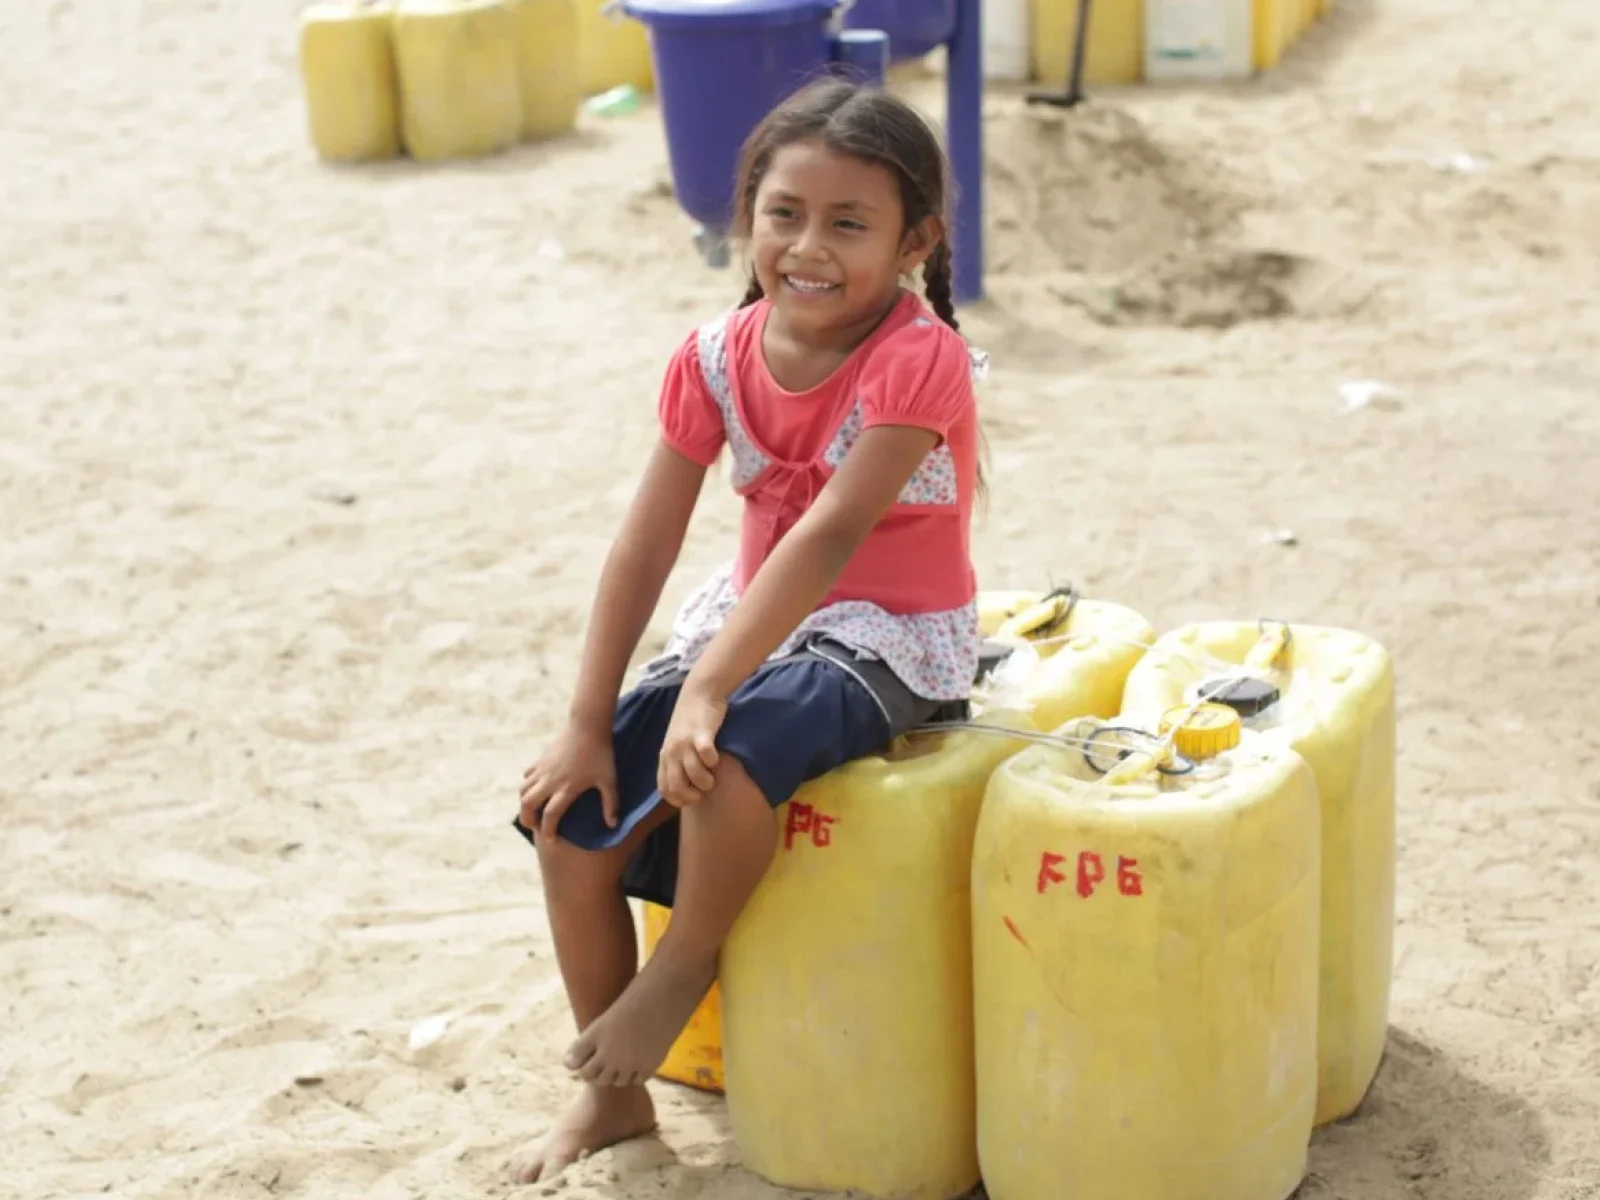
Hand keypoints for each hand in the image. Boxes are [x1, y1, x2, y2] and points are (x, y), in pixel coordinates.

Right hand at [520, 722, 619, 840]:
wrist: (588, 726)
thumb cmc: (601, 754)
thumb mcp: (609, 780)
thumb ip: (610, 803)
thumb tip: (613, 825)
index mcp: (566, 789)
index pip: (550, 816)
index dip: (548, 831)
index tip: (551, 840)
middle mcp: (550, 781)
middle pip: (528, 805)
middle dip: (528, 819)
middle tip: (535, 827)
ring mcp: (543, 769)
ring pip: (523, 790)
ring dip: (524, 803)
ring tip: (532, 810)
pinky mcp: (540, 759)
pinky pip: (527, 776)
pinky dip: (527, 785)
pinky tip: (535, 788)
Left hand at [657, 684, 726, 808]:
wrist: (699, 692)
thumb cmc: (690, 721)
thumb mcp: (676, 743)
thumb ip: (676, 762)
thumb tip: (685, 787)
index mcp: (665, 756)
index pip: (664, 789)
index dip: (678, 800)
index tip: (692, 797)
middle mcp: (672, 751)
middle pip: (677, 786)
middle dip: (692, 795)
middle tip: (703, 790)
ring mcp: (685, 742)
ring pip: (694, 774)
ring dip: (706, 781)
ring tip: (712, 776)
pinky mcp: (702, 733)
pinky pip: (706, 755)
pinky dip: (713, 761)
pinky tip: (715, 757)